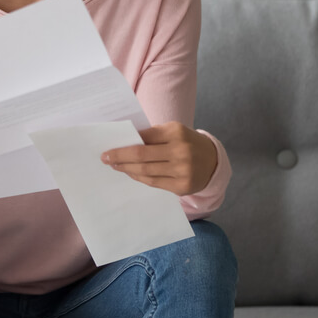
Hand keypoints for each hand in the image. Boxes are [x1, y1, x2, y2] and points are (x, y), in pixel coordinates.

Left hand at [101, 123, 217, 195]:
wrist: (212, 161)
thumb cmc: (185, 142)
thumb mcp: (173, 131)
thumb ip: (151, 135)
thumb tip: (123, 142)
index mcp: (176, 132)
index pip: (143, 137)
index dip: (124, 143)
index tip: (108, 146)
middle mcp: (181, 151)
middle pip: (141, 155)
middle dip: (119, 157)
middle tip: (105, 158)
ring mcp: (183, 170)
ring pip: (145, 171)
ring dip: (126, 168)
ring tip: (115, 166)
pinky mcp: (182, 186)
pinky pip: (154, 182)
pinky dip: (139, 178)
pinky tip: (130, 173)